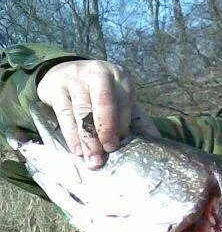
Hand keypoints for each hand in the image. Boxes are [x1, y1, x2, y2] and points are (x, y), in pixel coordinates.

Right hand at [36, 60, 158, 167]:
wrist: (64, 71)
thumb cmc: (98, 92)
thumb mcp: (120, 100)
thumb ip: (137, 119)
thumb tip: (156, 140)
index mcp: (120, 76)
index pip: (124, 104)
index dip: (122, 127)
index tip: (119, 146)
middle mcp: (98, 73)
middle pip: (105, 106)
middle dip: (106, 132)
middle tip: (107, 153)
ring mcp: (75, 78)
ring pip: (83, 112)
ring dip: (89, 139)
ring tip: (92, 159)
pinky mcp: (56, 87)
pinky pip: (65, 115)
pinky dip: (72, 135)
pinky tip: (77, 149)